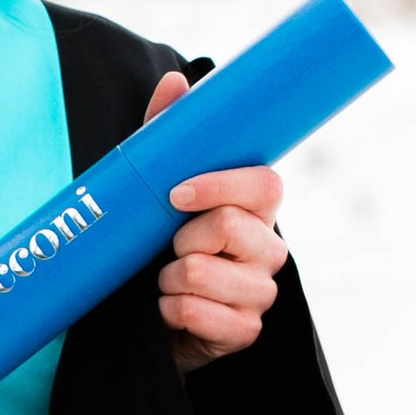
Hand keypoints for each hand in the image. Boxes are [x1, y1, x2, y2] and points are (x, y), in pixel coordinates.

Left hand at [142, 73, 286, 373]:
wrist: (146, 315)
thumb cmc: (157, 245)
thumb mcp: (156, 188)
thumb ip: (168, 136)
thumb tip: (177, 82)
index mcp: (256, 209)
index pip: (265, 186)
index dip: (220, 185)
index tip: (175, 194)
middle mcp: (269, 249)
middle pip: (231, 227)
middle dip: (182, 238)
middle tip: (169, 247)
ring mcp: (260, 293)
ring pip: (205, 273)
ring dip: (169, 277)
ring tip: (165, 280)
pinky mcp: (245, 332)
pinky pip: (199, 314)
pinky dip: (170, 311)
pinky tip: (168, 310)